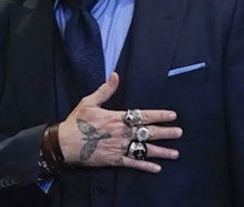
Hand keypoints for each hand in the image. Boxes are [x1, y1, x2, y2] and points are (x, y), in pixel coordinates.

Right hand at [58, 73, 182, 172]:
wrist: (64, 143)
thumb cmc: (76, 122)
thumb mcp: (89, 102)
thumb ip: (105, 90)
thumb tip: (115, 75)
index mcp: (117, 118)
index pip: (143, 115)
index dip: (159, 115)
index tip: (172, 115)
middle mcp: (122, 133)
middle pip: (148, 133)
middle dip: (165, 133)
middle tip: (179, 132)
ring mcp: (119, 147)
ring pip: (144, 150)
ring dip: (161, 151)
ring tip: (175, 153)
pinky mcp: (114, 160)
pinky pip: (133, 164)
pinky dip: (145, 166)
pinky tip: (157, 168)